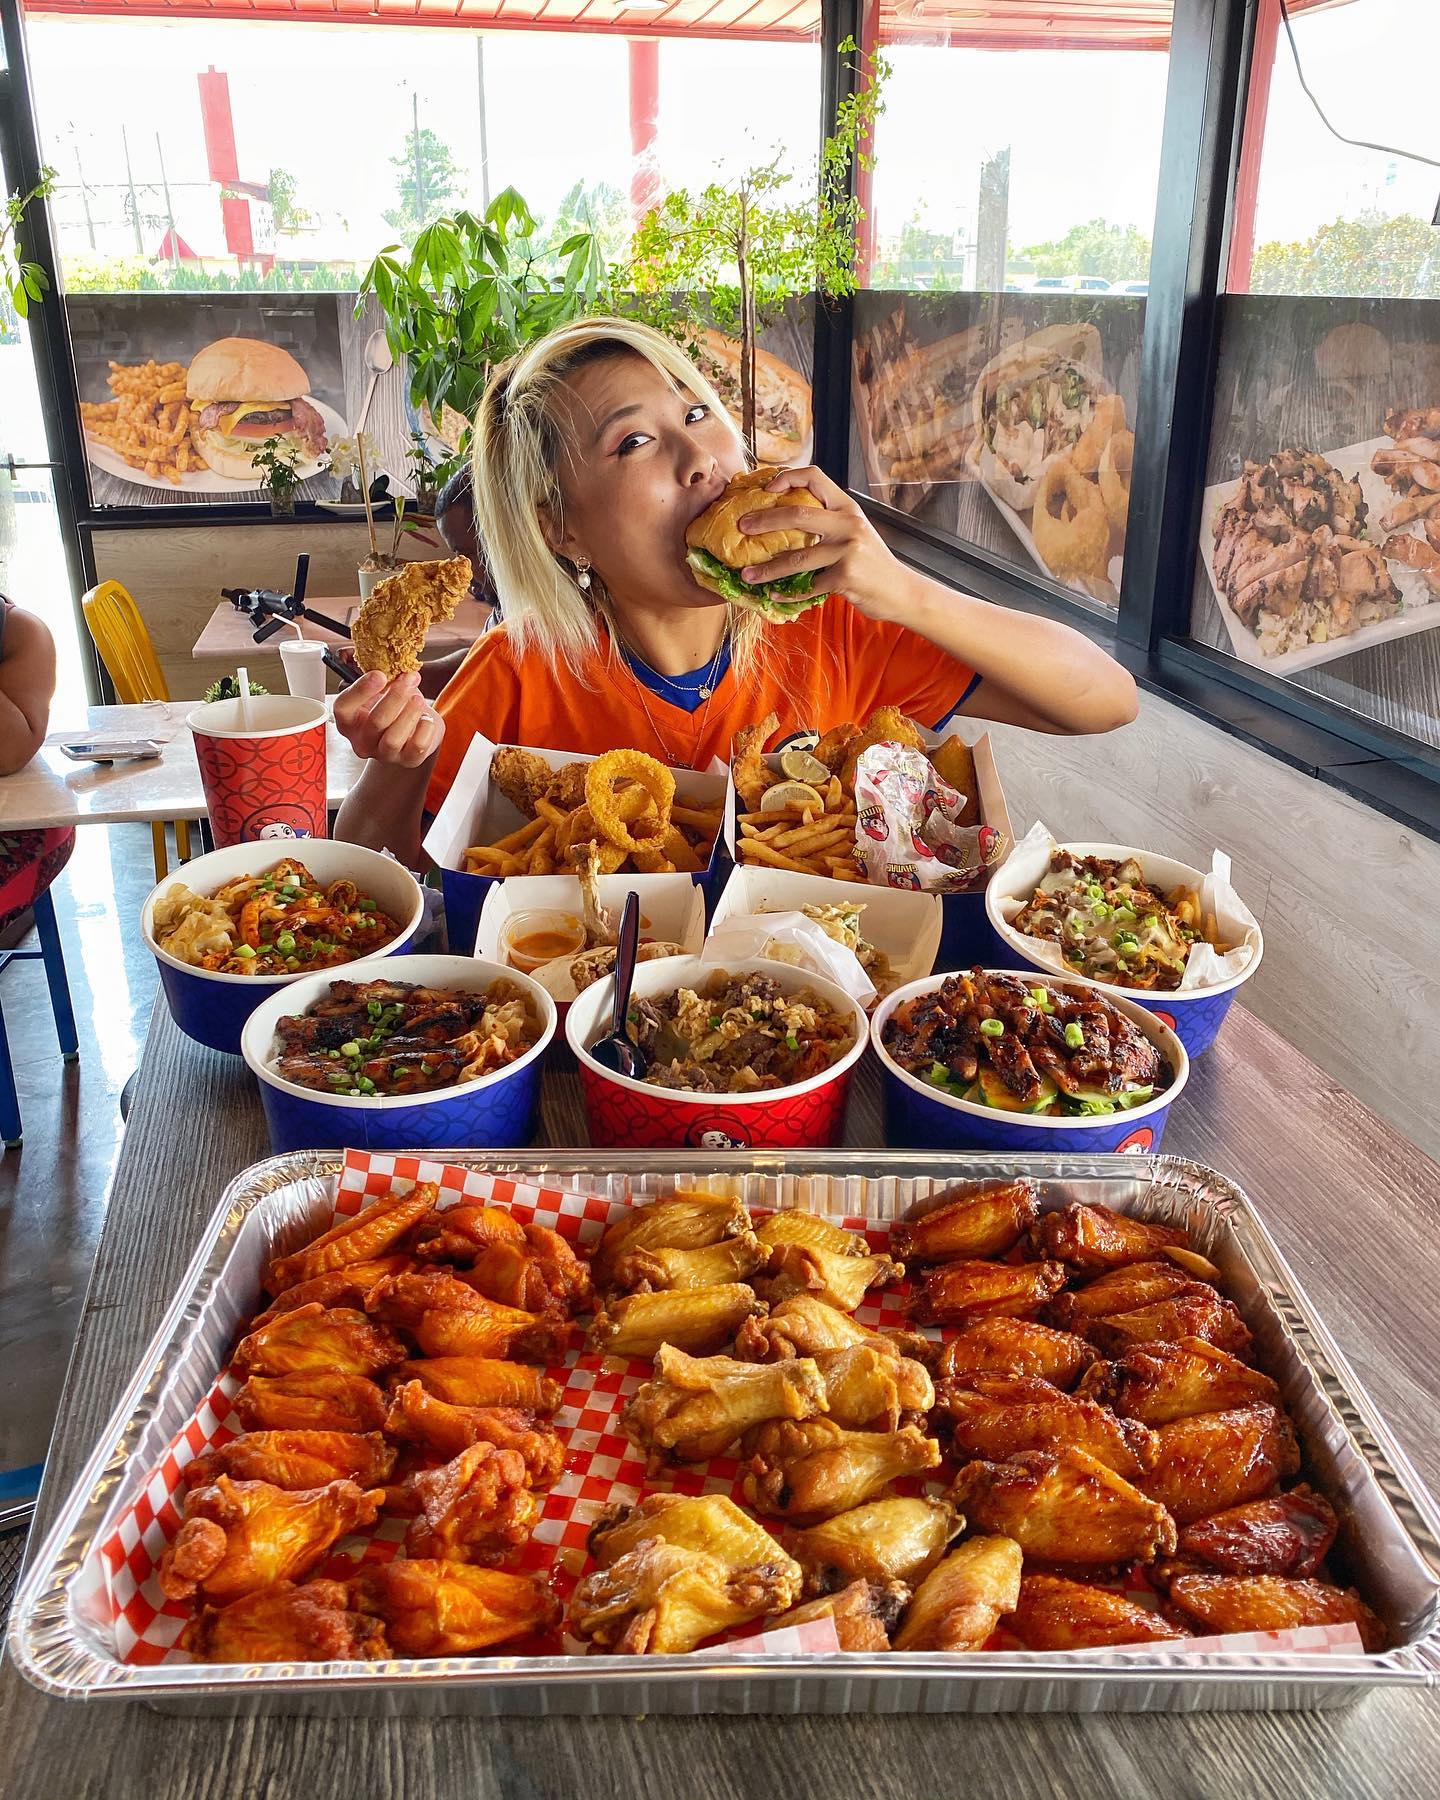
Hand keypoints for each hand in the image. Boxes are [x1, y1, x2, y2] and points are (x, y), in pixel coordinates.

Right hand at [333, 670, 442, 767]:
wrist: (414, 730)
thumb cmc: (394, 707)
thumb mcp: (382, 690)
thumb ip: (381, 679)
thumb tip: (392, 664)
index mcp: (349, 721)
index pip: (344, 708)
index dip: (361, 690)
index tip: (380, 675)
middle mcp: (362, 742)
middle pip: (375, 721)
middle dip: (396, 696)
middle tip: (409, 679)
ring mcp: (384, 755)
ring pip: (393, 738)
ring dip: (409, 713)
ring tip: (419, 699)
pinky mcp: (408, 761)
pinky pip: (416, 747)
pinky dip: (425, 729)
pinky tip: (427, 718)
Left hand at [738, 466, 916, 623]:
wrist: (901, 591)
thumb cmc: (872, 563)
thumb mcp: (855, 532)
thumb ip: (829, 522)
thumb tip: (785, 519)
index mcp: (847, 508)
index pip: (815, 477)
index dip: (787, 477)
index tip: (765, 489)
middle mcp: (848, 524)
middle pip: (797, 514)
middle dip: (764, 520)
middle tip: (742, 527)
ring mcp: (847, 551)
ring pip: (796, 557)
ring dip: (767, 569)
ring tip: (747, 575)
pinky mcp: (845, 578)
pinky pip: (806, 587)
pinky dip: (787, 594)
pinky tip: (773, 595)